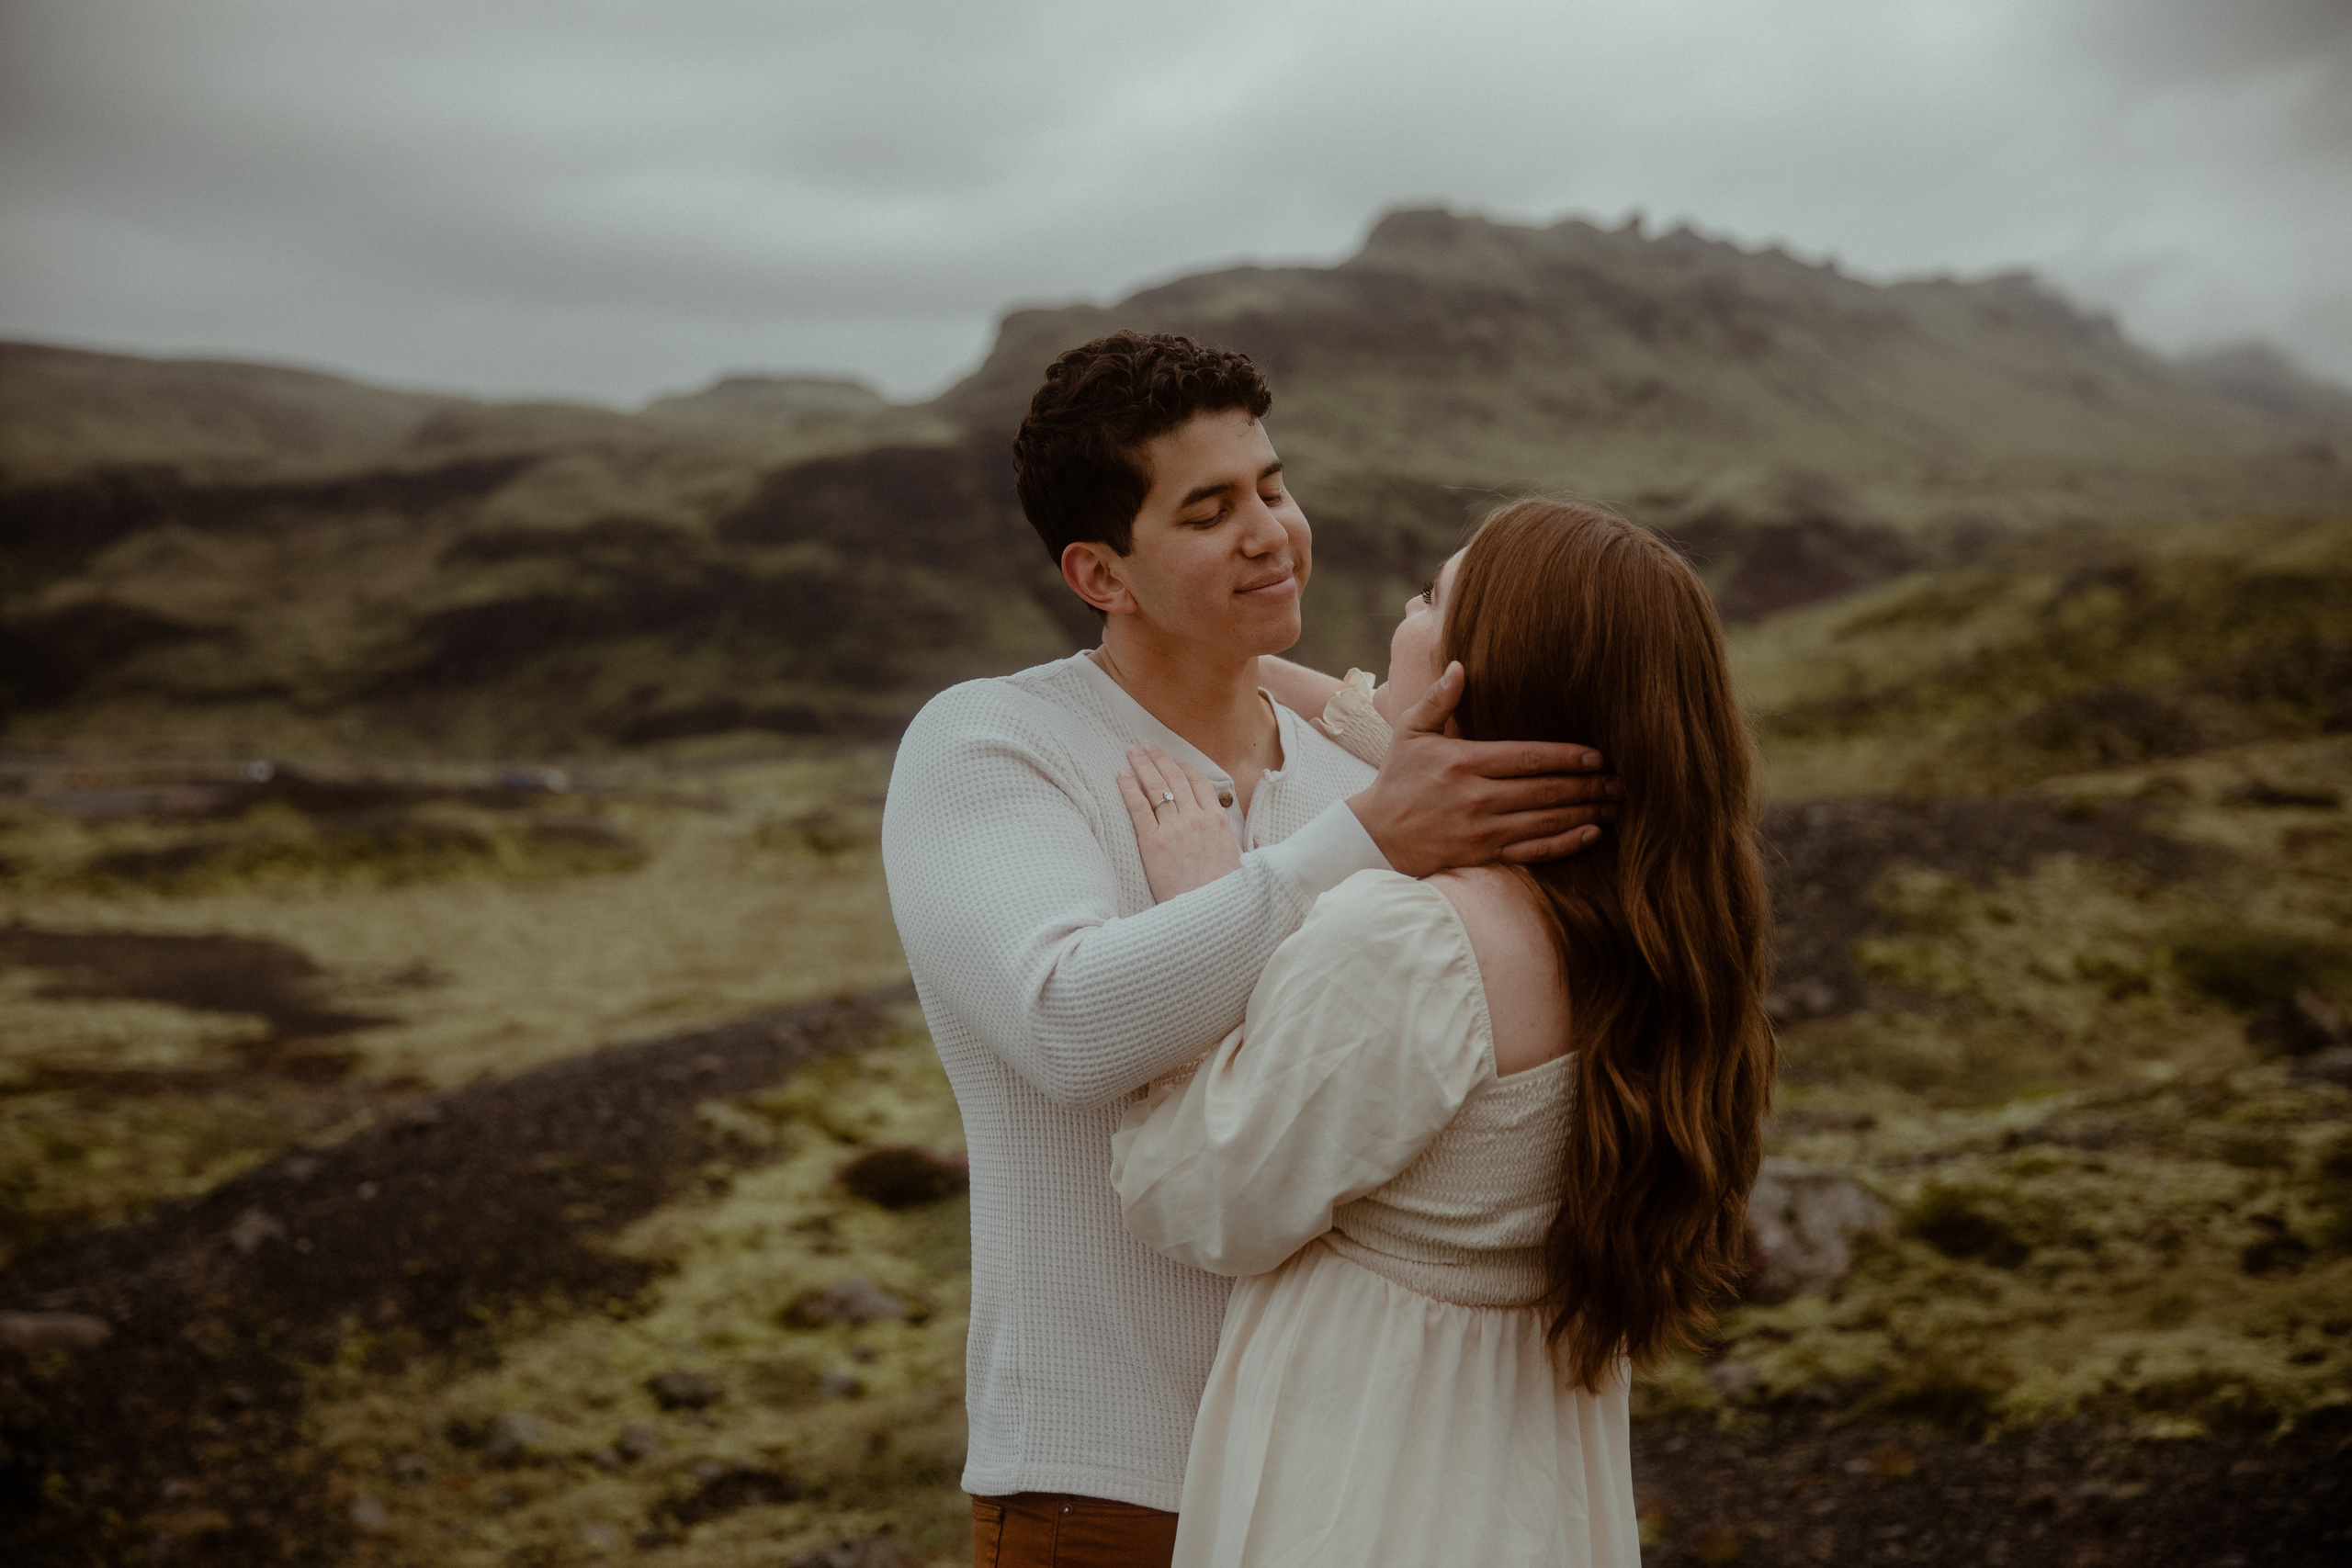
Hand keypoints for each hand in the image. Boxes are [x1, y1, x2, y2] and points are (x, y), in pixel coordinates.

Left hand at [1117, 745, 1243, 902]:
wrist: (1213, 913)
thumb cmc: (1222, 890)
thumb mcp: (1234, 855)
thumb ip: (1222, 834)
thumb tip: (1217, 825)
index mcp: (1216, 819)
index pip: (1197, 782)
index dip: (1182, 767)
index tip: (1173, 760)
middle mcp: (1195, 818)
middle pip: (1174, 778)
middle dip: (1159, 759)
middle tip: (1146, 747)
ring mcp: (1173, 829)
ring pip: (1156, 786)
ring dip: (1143, 765)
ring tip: (1132, 752)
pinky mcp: (1152, 843)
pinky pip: (1138, 807)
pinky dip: (1129, 788)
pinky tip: (1121, 775)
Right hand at [1346, 662, 1620, 877]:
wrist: (1376, 835)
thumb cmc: (1397, 779)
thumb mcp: (1409, 732)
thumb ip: (1438, 699)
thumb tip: (1461, 665)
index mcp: (1463, 762)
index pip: (1527, 758)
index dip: (1567, 756)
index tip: (1598, 755)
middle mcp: (1476, 797)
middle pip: (1544, 790)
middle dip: (1587, 785)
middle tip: (1621, 781)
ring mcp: (1482, 829)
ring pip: (1545, 820)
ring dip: (1584, 812)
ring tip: (1614, 804)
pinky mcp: (1483, 854)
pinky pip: (1533, 849)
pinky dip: (1564, 843)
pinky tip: (1591, 833)